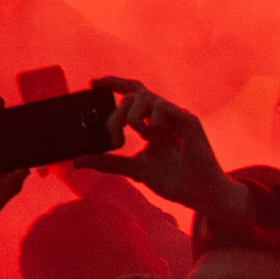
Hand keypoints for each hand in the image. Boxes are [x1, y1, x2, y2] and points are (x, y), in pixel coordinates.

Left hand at [86, 81, 249, 226]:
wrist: (201, 195)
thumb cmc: (174, 180)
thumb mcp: (135, 170)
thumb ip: (108, 163)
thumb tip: (78, 161)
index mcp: (151, 124)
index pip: (131, 94)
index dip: (114, 83)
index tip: (93, 83)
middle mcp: (164, 117)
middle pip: (136, 93)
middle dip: (118, 111)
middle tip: (114, 134)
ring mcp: (177, 118)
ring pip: (148, 98)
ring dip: (134, 115)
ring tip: (139, 135)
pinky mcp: (190, 123)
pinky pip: (167, 108)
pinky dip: (155, 117)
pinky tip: (155, 132)